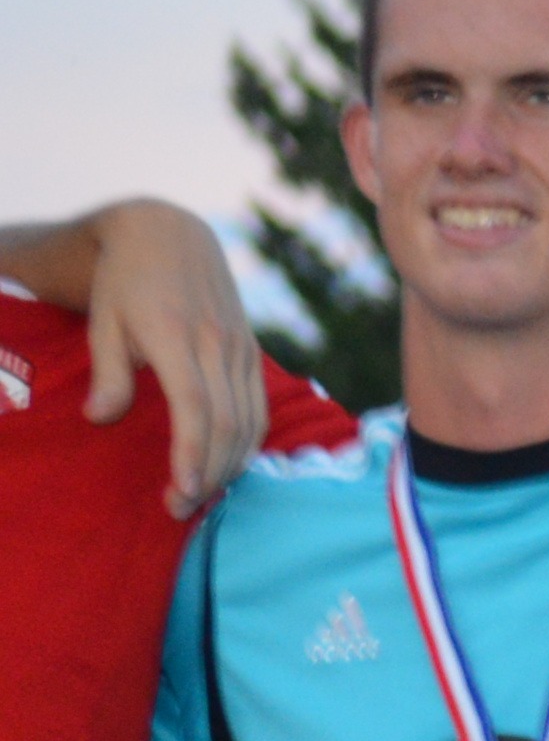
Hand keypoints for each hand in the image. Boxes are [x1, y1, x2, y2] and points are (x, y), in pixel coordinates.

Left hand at [79, 199, 270, 511]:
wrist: (168, 233)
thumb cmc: (125, 281)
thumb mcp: (103, 321)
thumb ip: (106, 373)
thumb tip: (99, 419)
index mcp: (173, 333)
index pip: (193, 406)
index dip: (191, 454)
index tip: (181, 491)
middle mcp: (216, 342)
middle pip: (225, 424)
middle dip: (208, 473)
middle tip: (180, 506)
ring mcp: (241, 347)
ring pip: (248, 422)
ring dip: (228, 465)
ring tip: (201, 493)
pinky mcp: (253, 352)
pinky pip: (258, 409)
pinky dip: (247, 444)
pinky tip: (226, 463)